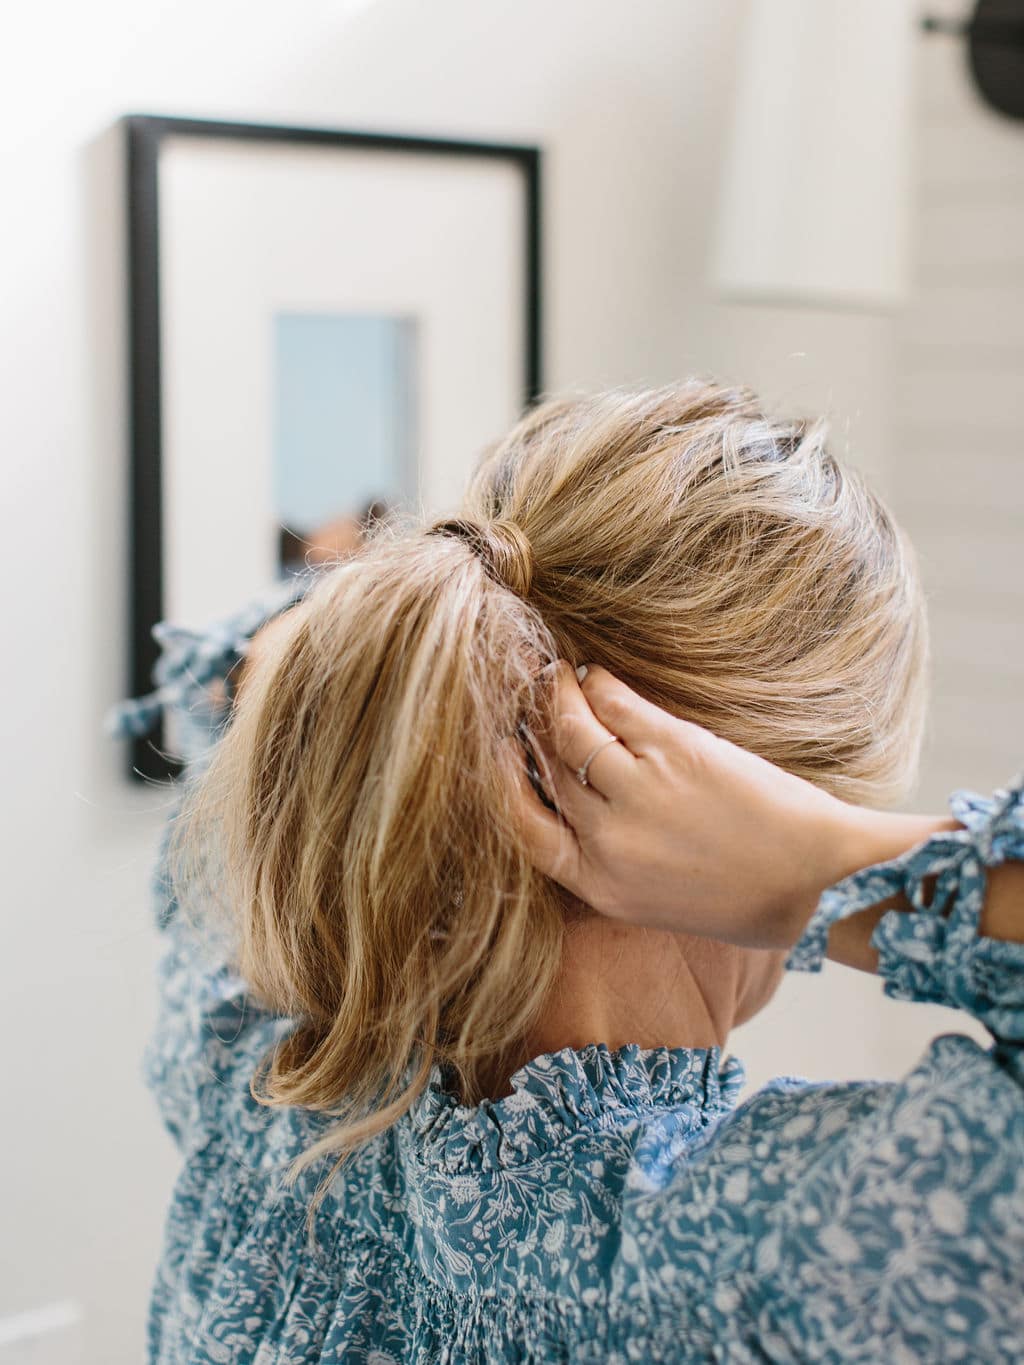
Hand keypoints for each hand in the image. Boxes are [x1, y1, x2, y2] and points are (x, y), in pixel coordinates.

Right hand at [516, 664, 947, 950]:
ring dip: (556, 693)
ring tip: (554, 672)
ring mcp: (639, 792)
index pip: (522, 826)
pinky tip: (596, 673)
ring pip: (569, 728)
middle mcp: (609, 840)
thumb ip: (610, 857)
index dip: (502, 782)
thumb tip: (575, 801)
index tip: (495, 752)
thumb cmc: (744, 896)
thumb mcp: (656, 899)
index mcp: (599, 885)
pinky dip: (598, 682)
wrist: (817, 883)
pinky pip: (614, 703)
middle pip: (544, 768)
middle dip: (527, 726)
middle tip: (521, 693)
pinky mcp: (674, 750)